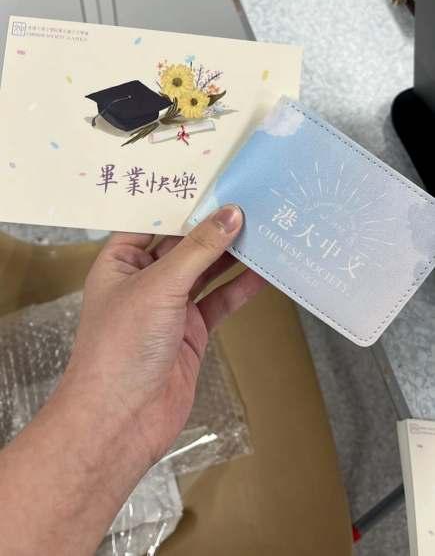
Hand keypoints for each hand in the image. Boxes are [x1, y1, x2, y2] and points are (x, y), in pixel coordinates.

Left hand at [64, 204, 264, 467]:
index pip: (154, 220)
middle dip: (214, 226)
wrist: (121, 419)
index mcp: (121, 261)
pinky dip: (240, 287)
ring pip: (205, 271)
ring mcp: (169, 307)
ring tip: (263, 227)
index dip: (184, 201)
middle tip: (250, 200)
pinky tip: (262, 271)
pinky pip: (219, 301)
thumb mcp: (159, 286)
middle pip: (184, 244)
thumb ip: (198, 249)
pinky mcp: (191, 332)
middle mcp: (144, 280)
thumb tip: (230, 214)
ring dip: (231, 254)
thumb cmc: (120, 347)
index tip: (218, 180)